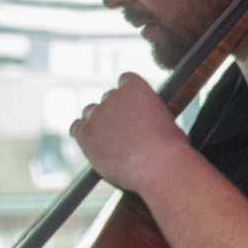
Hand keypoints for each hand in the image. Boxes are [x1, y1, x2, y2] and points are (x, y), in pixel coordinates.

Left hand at [71, 74, 192, 194]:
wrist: (158, 166)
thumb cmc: (170, 148)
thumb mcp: (168, 122)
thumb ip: (151, 115)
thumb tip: (150, 124)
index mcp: (136, 88)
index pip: (125, 80)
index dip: (129, 95)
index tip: (132, 107)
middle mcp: (113, 96)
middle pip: (107, 98)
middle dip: (114, 111)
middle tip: (123, 130)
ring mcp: (97, 114)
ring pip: (90, 112)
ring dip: (98, 122)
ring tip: (109, 140)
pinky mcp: (85, 133)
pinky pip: (76, 128)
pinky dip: (83, 133)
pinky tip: (92, 144)